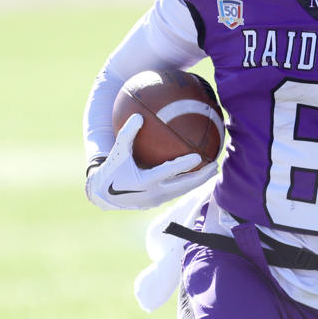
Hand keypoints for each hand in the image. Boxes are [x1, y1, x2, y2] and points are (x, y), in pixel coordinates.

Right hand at [85, 113, 217, 209]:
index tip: (199, 157)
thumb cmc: (112, 170)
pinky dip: (188, 184)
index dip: (184, 165)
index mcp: (145, 181)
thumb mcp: (118, 151)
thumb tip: (138, 115)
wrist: (102, 195)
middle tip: (215, 166)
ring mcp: (156, 200)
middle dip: (201, 177)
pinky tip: (197, 176)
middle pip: (183, 185)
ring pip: (182, 191)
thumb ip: (128, 133)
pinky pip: (176, 192)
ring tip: (212, 171)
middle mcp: (153, 193)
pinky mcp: (157, 203)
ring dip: (198, 182)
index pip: (169, 172)